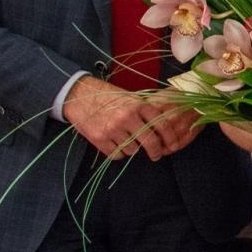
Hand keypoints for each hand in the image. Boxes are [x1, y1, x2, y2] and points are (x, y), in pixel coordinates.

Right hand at [64, 76, 198, 160]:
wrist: (78, 95)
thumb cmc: (107, 96)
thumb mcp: (130, 97)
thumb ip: (145, 111)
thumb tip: (163, 128)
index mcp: (139, 105)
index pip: (162, 125)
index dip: (170, 137)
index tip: (173, 145)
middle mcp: (128, 117)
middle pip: (150, 142)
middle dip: (156, 152)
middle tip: (156, 155)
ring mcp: (113, 129)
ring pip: (133, 150)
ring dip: (132, 149)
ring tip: (125, 139)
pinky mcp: (99, 139)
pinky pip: (116, 155)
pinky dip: (118, 153)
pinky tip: (115, 143)